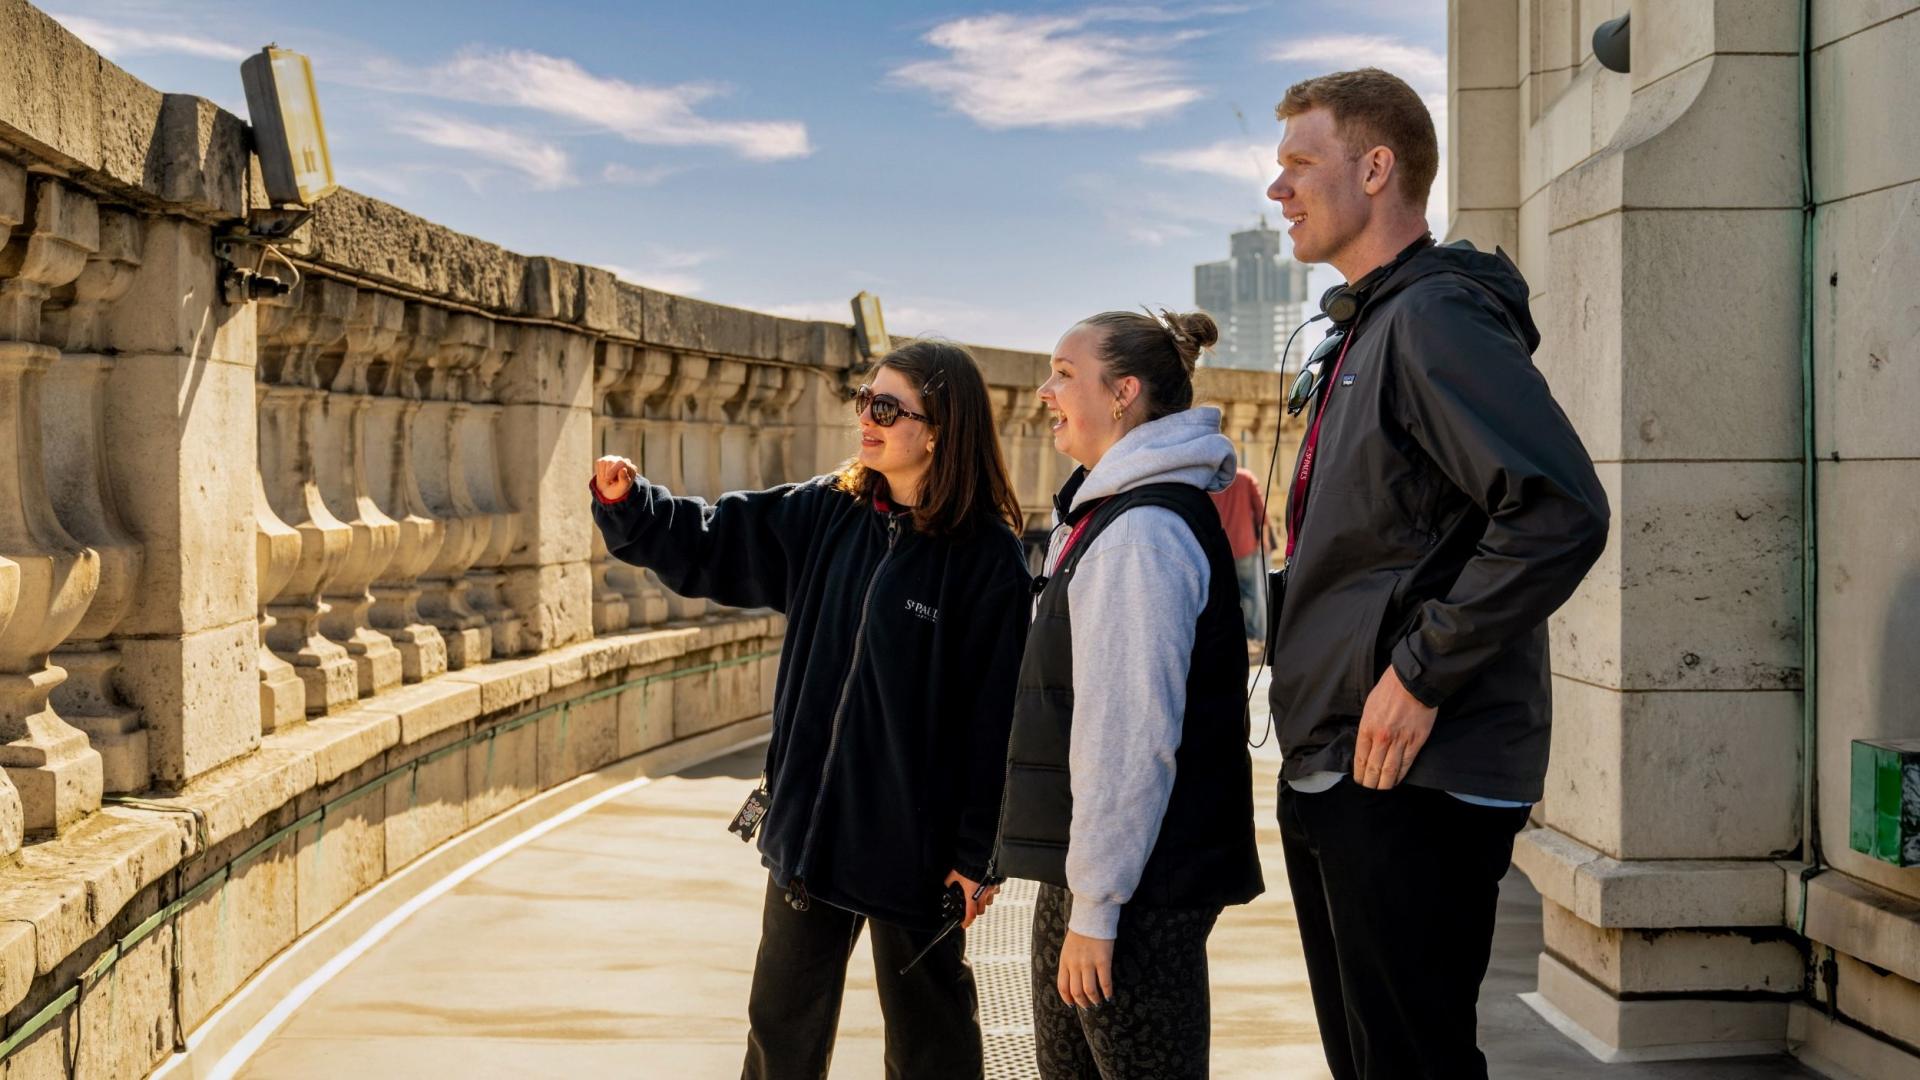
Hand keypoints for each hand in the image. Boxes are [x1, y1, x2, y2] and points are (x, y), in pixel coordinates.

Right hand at [593, 456, 636, 501]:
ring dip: (604, 474)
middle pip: (611, 461)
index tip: (609, 479)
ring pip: (604, 462)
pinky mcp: (605, 459)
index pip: (622, 463)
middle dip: (607, 473)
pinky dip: (599, 472)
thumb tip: (623, 469)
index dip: (613, 470)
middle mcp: (623, 461)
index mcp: (631, 468)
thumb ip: (624, 480)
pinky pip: (599, 463)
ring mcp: (614, 459)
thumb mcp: (622, 488)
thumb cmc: (618, 489)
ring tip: (609, 479)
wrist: (609, 490)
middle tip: (611, 482)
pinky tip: (605, 475)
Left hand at [943, 870, 996, 928]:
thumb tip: (947, 884)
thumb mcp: (955, 875)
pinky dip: (991, 892)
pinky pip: (995, 891)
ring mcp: (991, 889)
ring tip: (979, 898)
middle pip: (981, 911)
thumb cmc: (969, 866)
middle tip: (971, 909)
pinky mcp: (996, 883)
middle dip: (975, 912)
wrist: (981, 857)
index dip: (967, 922)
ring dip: (984, 902)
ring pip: (989, 902)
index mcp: (972, 896)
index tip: (965, 925)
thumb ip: (950, 881)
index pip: (970, 915)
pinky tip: (987, 888)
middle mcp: (983, 895)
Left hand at [1058, 930, 1114, 1007]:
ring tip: (1099, 1002)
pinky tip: (1109, 995)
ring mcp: (1088, 962)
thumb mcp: (1068, 948)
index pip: (1063, 987)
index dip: (1068, 999)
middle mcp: (1075, 964)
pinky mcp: (1103, 960)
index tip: (1073, 1005)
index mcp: (1065, 961)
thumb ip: (1069, 963)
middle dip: (1083, 1003)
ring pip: (1089, 990)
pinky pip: (1105, 981)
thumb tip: (1074, 981)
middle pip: (1076, 992)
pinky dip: (1107, 992)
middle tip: (1089, 1006)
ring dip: (1094, 1000)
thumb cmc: (1081, 933)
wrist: (1092, 916)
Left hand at [1353, 663, 1436, 788]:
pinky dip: (1401, 775)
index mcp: (1367, 728)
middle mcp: (1382, 738)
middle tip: (1368, 790)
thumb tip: (1365, 744)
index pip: (1360, 759)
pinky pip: (1406, 764)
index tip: (1359, 780)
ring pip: (1390, 770)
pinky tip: (1397, 781)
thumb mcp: (1369, 707)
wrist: (1412, 682)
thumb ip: (1367, 727)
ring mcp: (1399, 741)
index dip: (1359, 774)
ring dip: (1385, 784)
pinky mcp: (1416, 742)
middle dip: (1370, 783)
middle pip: (1374, 768)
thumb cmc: (1388, 690)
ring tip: (1381, 790)